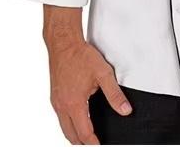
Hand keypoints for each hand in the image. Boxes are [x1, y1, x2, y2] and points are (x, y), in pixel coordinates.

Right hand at [44, 5, 131, 144]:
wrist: (63, 43)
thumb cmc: (81, 55)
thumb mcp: (103, 73)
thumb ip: (115, 94)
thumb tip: (125, 110)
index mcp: (74, 103)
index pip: (84, 133)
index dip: (93, 143)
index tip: (100, 146)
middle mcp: (62, 106)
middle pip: (71, 135)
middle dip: (83, 142)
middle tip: (95, 142)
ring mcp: (56, 101)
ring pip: (64, 127)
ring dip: (75, 133)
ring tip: (87, 135)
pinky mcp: (54, 96)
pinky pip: (60, 117)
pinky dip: (69, 123)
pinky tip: (78, 117)